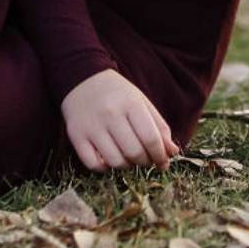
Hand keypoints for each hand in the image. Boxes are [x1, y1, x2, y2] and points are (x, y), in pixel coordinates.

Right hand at [61, 70, 179, 171]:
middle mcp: (110, 114)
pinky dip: (105, 168)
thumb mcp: (141, 102)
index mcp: (131, 104)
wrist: (82, 79)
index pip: (151, 138)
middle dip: (145, 162)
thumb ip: (159, 127)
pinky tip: (109, 158)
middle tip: (145, 159)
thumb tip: (172, 153)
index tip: (162, 161)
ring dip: (126, 165)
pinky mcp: (76, 136)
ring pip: (115, 162)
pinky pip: (93, 165)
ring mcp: (91, 126)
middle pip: (134, 152)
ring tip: (128, 157)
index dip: (160, 156)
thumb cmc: (117, 94)